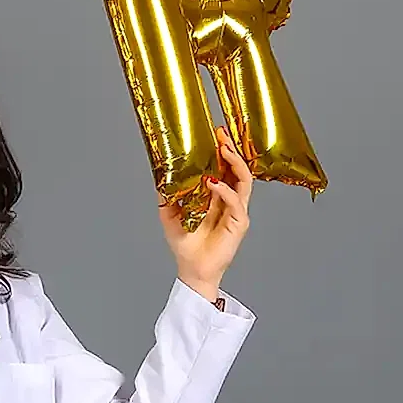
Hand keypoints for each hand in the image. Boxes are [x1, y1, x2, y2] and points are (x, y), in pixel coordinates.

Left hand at [157, 123, 252, 296]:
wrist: (193, 269)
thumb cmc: (186, 245)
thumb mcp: (169, 215)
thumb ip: (167, 196)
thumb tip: (158, 177)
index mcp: (217, 195)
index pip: (225, 167)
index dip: (223, 150)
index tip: (215, 133)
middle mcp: (230, 200)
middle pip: (238, 168)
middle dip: (232, 149)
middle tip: (222, 134)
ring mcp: (237, 211)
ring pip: (244, 180)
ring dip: (234, 163)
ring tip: (224, 150)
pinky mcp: (239, 223)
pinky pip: (236, 202)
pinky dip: (226, 190)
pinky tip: (213, 183)